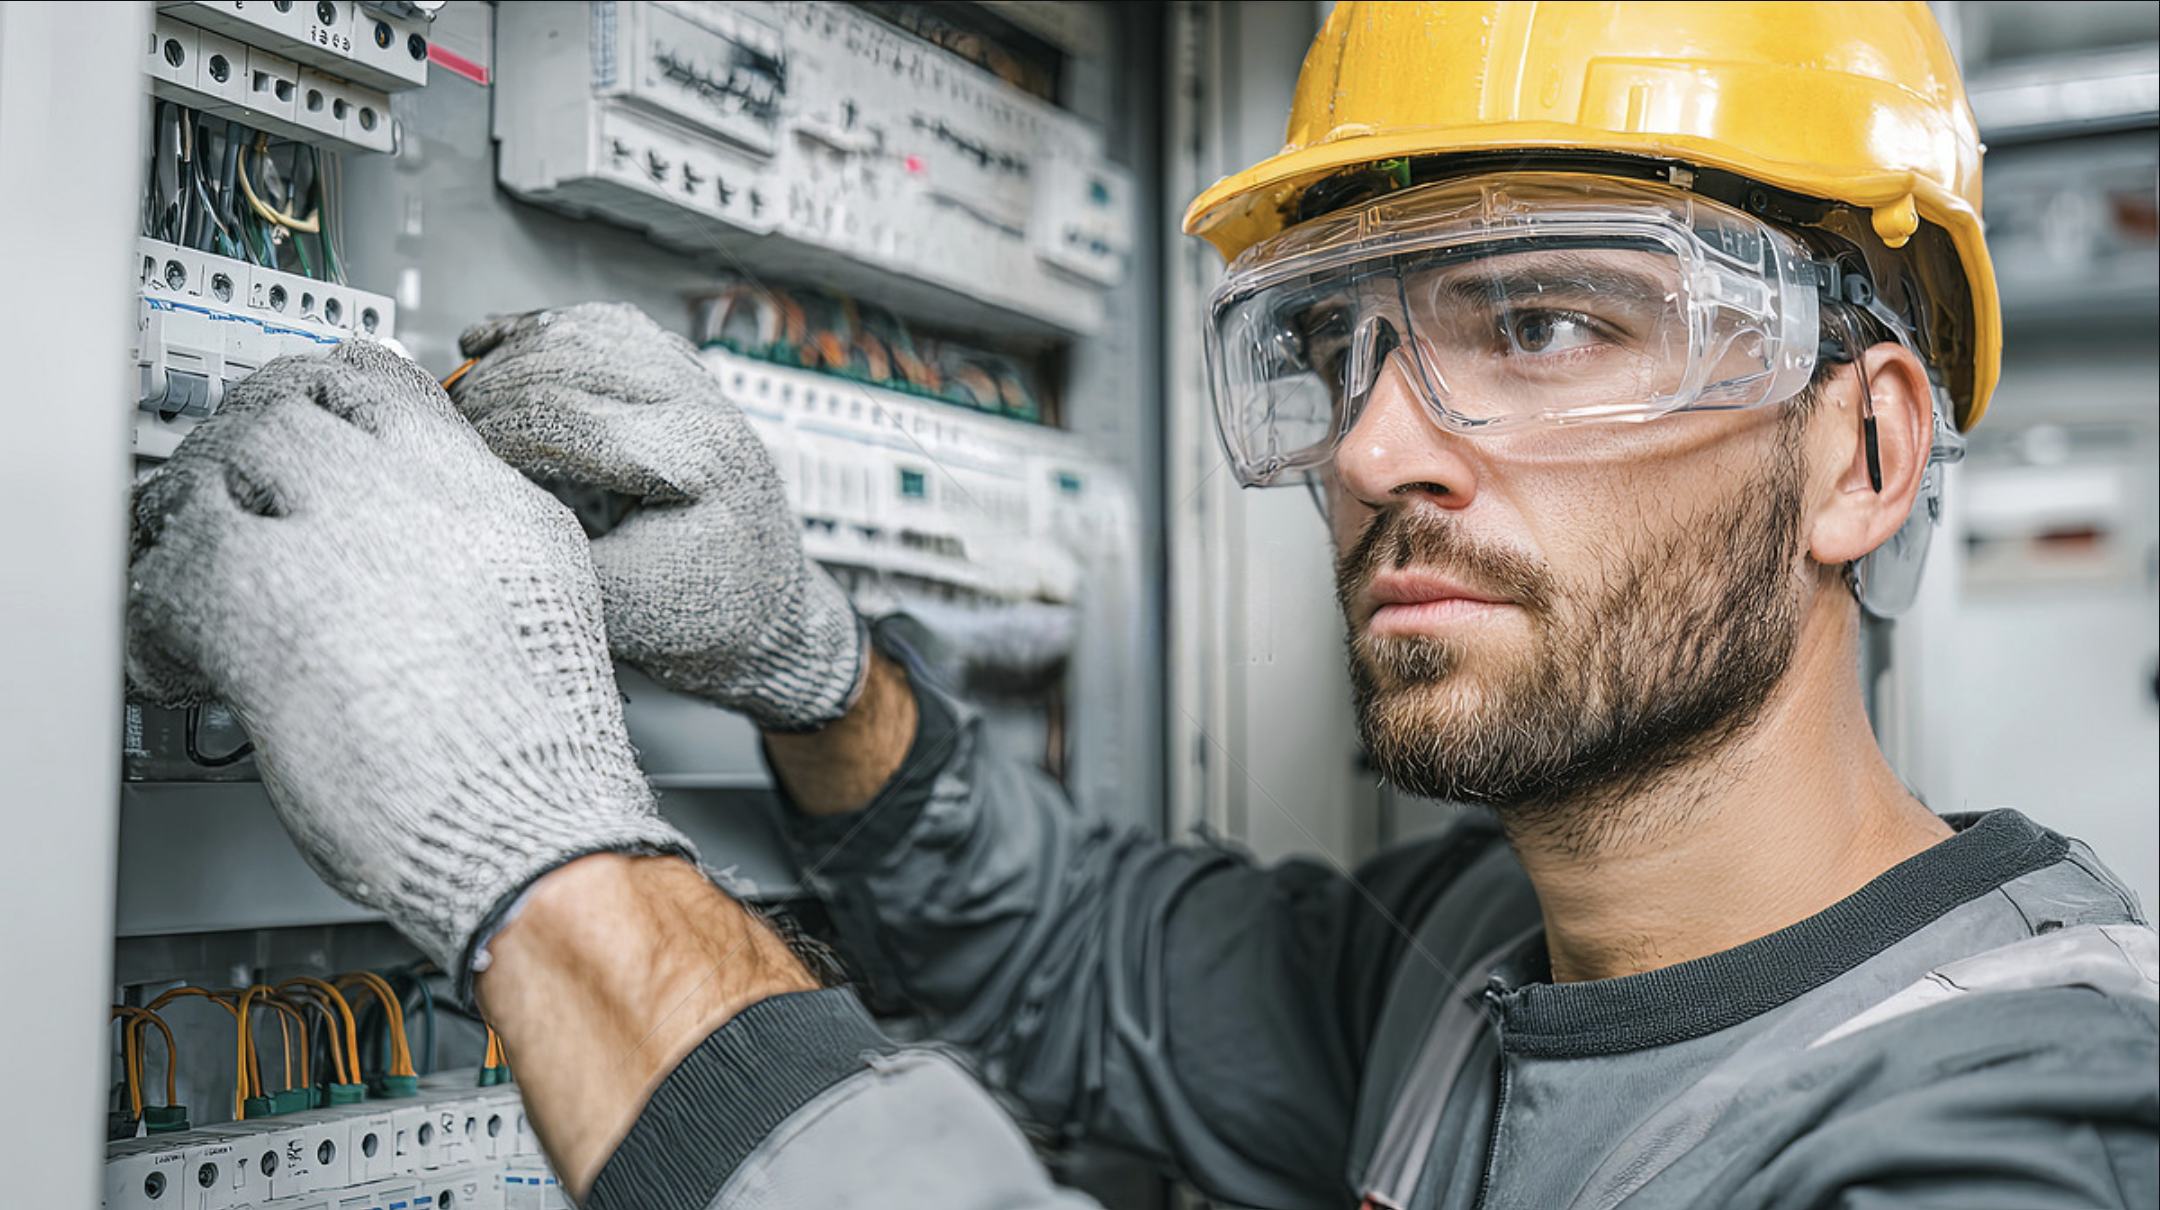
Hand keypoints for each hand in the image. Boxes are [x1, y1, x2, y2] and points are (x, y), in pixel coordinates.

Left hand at [126, 341, 693, 985]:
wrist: (530, 823)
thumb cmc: (542, 755)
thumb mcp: (545, 606)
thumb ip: (477, 542)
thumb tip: (428, 533)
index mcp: (487, 497)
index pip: (382, 383)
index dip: (321, 396)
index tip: (299, 419)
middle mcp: (414, 495)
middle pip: (291, 409)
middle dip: (245, 449)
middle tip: (225, 495)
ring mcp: (337, 535)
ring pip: (224, 466)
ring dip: (195, 516)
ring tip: (191, 565)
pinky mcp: (260, 600)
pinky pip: (171, 566)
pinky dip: (158, 613)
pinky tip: (177, 655)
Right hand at [448, 302, 866, 731]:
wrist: (766, 615)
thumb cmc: (708, 618)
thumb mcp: (622, 609)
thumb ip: (551, 546)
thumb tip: (477, 494)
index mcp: (695, 460)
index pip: (565, 415)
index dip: (491, 432)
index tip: (452, 457)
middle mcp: (704, 409)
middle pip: (570, 361)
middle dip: (491, 392)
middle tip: (443, 427)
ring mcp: (700, 388)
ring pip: (588, 330)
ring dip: (514, 353)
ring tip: (464, 393)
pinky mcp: (686, 383)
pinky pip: (610, 327)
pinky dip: (547, 331)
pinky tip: (499, 344)